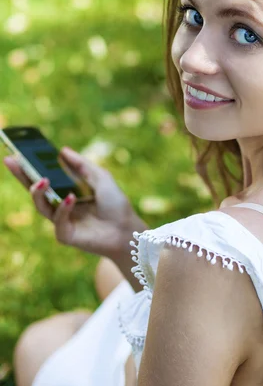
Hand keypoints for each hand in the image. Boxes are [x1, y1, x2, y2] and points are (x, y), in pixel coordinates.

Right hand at [3, 146, 144, 258]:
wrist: (127, 229)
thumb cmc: (116, 204)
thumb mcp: (101, 178)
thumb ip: (82, 165)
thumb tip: (62, 150)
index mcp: (66, 191)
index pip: (44, 177)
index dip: (30, 167)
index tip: (18, 151)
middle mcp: (60, 206)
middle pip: (36, 191)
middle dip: (22, 176)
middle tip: (12, 160)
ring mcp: (62, 221)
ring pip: (41, 206)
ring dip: (39, 192)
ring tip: (43, 179)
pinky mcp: (66, 235)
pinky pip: (58, 221)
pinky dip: (63, 208)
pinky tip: (70, 198)